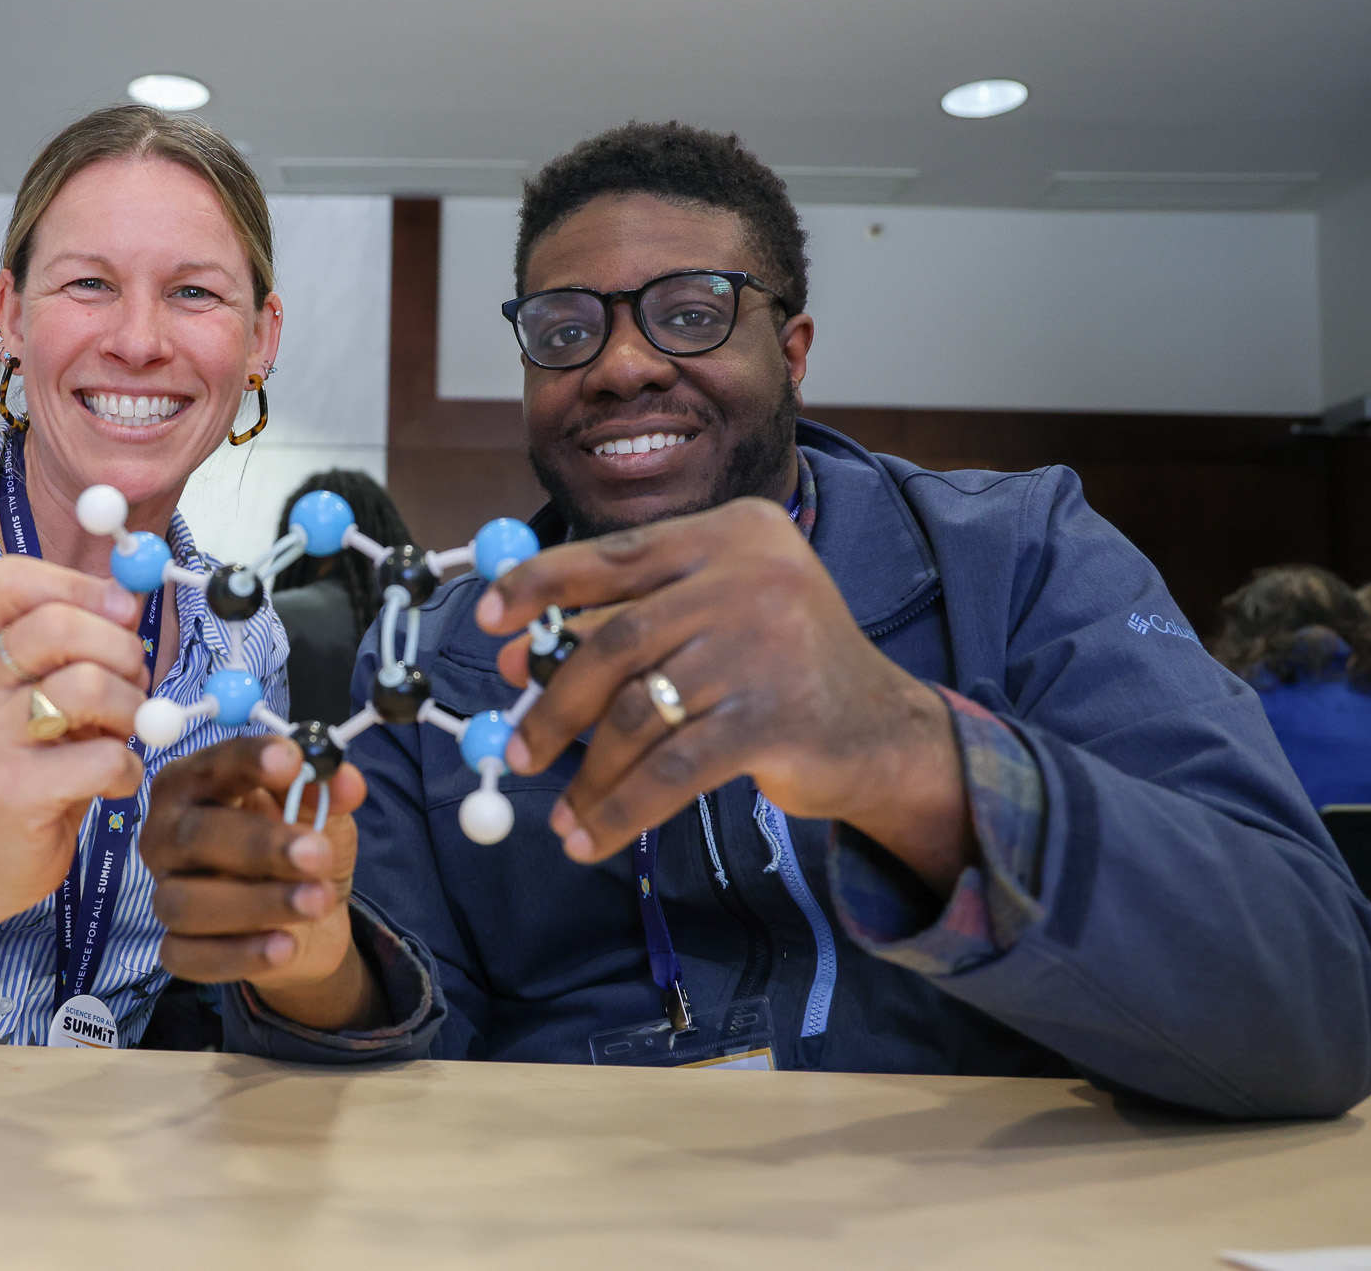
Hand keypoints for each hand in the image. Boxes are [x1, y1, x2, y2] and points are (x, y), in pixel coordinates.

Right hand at [0, 555, 151, 918]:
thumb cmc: (36, 764)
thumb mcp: (50, 692)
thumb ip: (84, 644)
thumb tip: (132, 596)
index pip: (13, 580)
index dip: (80, 586)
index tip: (123, 613)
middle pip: (60, 626)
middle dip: (123, 652)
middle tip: (134, 688)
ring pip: (90, 686)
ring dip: (132, 712)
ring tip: (123, 736)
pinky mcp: (14, 790)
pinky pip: (104, 757)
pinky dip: (129, 770)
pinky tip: (112, 783)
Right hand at [140, 736, 384, 1030]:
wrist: (310, 920)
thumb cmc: (299, 848)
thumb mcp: (323, 813)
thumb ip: (327, 792)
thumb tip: (345, 780)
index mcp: (195, 786)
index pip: (211, 765)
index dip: (247, 761)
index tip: (291, 761)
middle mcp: (168, 835)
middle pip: (192, 836)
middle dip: (258, 844)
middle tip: (315, 853)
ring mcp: (166, 893)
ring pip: (185, 902)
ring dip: (257, 903)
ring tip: (317, 901)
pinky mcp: (177, 948)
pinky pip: (188, 956)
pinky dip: (239, 954)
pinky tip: (285, 946)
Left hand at [479, 498, 972, 888]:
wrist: (880, 735)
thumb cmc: (777, 672)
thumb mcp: (712, 622)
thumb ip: (628, 623)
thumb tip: (518, 654)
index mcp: (734, 534)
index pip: (615, 555)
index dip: (541, 586)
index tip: (489, 620)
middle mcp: (754, 576)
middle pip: (616, 638)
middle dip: (555, 699)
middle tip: (522, 747)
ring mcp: (767, 645)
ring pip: (637, 710)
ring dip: (587, 769)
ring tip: (563, 808)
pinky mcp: (774, 718)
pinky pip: (669, 769)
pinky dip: (619, 809)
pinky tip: (590, 836)